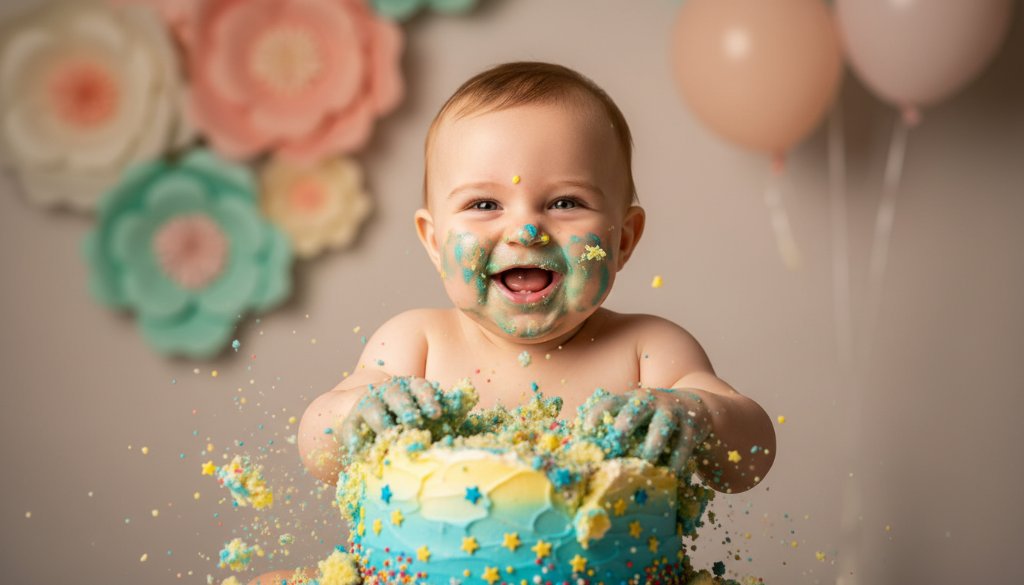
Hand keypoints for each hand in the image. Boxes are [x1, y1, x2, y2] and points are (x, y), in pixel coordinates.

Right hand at [338, 376, 442, 450]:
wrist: (370, 425)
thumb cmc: (411, 424)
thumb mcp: (430, 417)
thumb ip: (450, 413)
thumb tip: (468, 403)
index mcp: (411, 389)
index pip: (421, 388)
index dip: (429, 399)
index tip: (437, 414)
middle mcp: (388, 393)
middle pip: (396, 395)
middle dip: (406, 407)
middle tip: (414, 421)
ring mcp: (367, 406)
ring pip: (373, 409)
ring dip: (382, 423)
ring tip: (390, 438)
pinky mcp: (350, 424)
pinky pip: (351, 430)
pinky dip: (354, 440)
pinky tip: (361, 452)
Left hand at [580, 387, 710, 472]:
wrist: (695, 409)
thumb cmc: (652, 420)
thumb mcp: (634, 417)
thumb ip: (614, 430)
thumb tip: (581, 452)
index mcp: (631, 400)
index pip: (610, 402)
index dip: (597, 413)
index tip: (585, 429)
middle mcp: (651, 401)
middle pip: (637, 408)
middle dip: (626, 421)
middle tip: (617, 438)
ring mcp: (672, 412)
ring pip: (662, 425)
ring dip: (653, 444)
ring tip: (645, 463)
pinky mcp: (691, 426)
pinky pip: (684, 443)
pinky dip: (677, 459)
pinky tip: (670, 474)